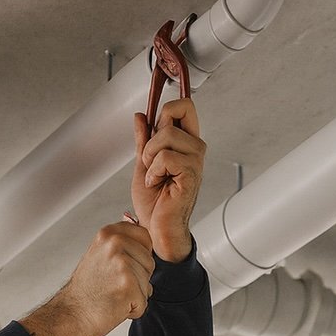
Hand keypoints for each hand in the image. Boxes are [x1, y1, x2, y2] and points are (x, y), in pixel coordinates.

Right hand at [20, 221, 154, 335]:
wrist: (71, 314)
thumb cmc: (86, 289)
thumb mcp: (100, 253)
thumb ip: (121, 241)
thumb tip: (139, 224)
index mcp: (109, 233)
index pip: (145, 238)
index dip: (138, 256)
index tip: (120, 268)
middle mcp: (116, 244)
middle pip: (150, 262)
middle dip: (138, 278)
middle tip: (112, 284)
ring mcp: (122, 264)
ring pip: (148, 283)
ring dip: (135, 295)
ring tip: (112, 294)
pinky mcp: (128, 286)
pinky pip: (144, 301)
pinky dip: (132, 309)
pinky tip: (114, 305)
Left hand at [131, 98, 205, 262]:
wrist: (156, 228)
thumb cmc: (154, 202)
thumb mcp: (143, 164)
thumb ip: (143, 139)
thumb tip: (141, 116)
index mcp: (185, 143)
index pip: (184, 106)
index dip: (167, 109)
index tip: (154, 128)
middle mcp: (194, 148)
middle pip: (174, 111)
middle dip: (153, 134)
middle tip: (151, 160)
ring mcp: (195, 160)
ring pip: (166, 135)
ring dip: (150, 156)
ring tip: (154, 175)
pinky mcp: (192, 174)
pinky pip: (165, 157)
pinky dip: (153, 171)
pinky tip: (157, 183)